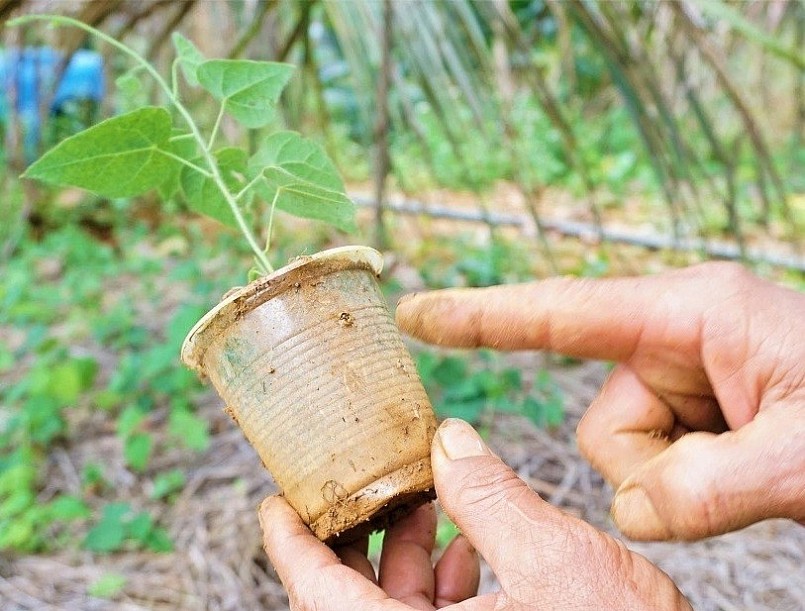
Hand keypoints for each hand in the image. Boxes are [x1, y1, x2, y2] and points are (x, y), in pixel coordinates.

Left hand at [260, 419, 690, 609]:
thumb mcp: (558, 563)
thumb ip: (491, 497)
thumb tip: (448, 440)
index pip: (318, 594)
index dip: (290, 543)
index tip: (276, 501)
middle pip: (353, 599)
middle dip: (361, 532)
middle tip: (368, 479)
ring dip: (408, 553)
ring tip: (427, 500)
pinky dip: (447, 585)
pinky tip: (469, 547)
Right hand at [396, 262, 804, 539]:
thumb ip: (708, 486)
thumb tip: (633, 511)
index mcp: (692, 313)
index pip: (561, 312)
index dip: (481, 315)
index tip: (416, 309)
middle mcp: (677, 339)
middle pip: (604, 422)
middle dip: (658, 468)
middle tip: (746, 468)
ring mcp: (687, 382)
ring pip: (625, 458)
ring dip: (682, 483)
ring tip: (759, 468)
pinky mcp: (698, 418)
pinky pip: (654, 474)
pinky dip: (694, 491)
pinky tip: (753, 471)